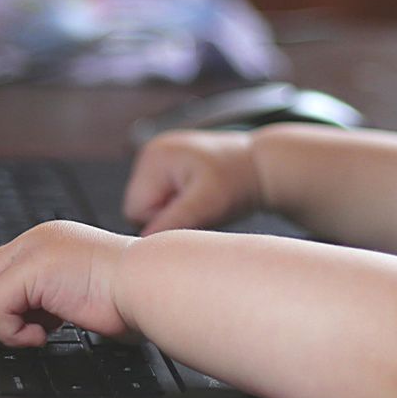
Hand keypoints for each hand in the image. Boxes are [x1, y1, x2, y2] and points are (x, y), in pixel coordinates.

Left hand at [0, 220, 138, 356]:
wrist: (151, 285)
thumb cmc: (133, 297)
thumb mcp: (80, 298)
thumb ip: (52, 304)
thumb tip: (32, 327)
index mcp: (50, 244)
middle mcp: (37, 241)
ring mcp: (33, 250)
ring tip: (27, 340)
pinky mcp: (32, 268)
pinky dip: (10, 330)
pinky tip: (40, 336)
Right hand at [122, 130, 263, 234]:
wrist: (261, 166)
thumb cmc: (238, 181)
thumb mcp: (208, 204)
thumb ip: (174, 221)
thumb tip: (143, 243)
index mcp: (154, 157)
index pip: (135, 210)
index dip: (163, 221)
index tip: (195, 214)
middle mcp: (150, 154)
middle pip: (139, 209)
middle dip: (167, 216)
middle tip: (200, 209)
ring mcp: (158, 160)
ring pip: (150, 207)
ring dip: (174, 212)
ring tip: (202, 202)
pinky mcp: (167, 168)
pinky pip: (161, 199)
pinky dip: (178, 205)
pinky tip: (200, 198)